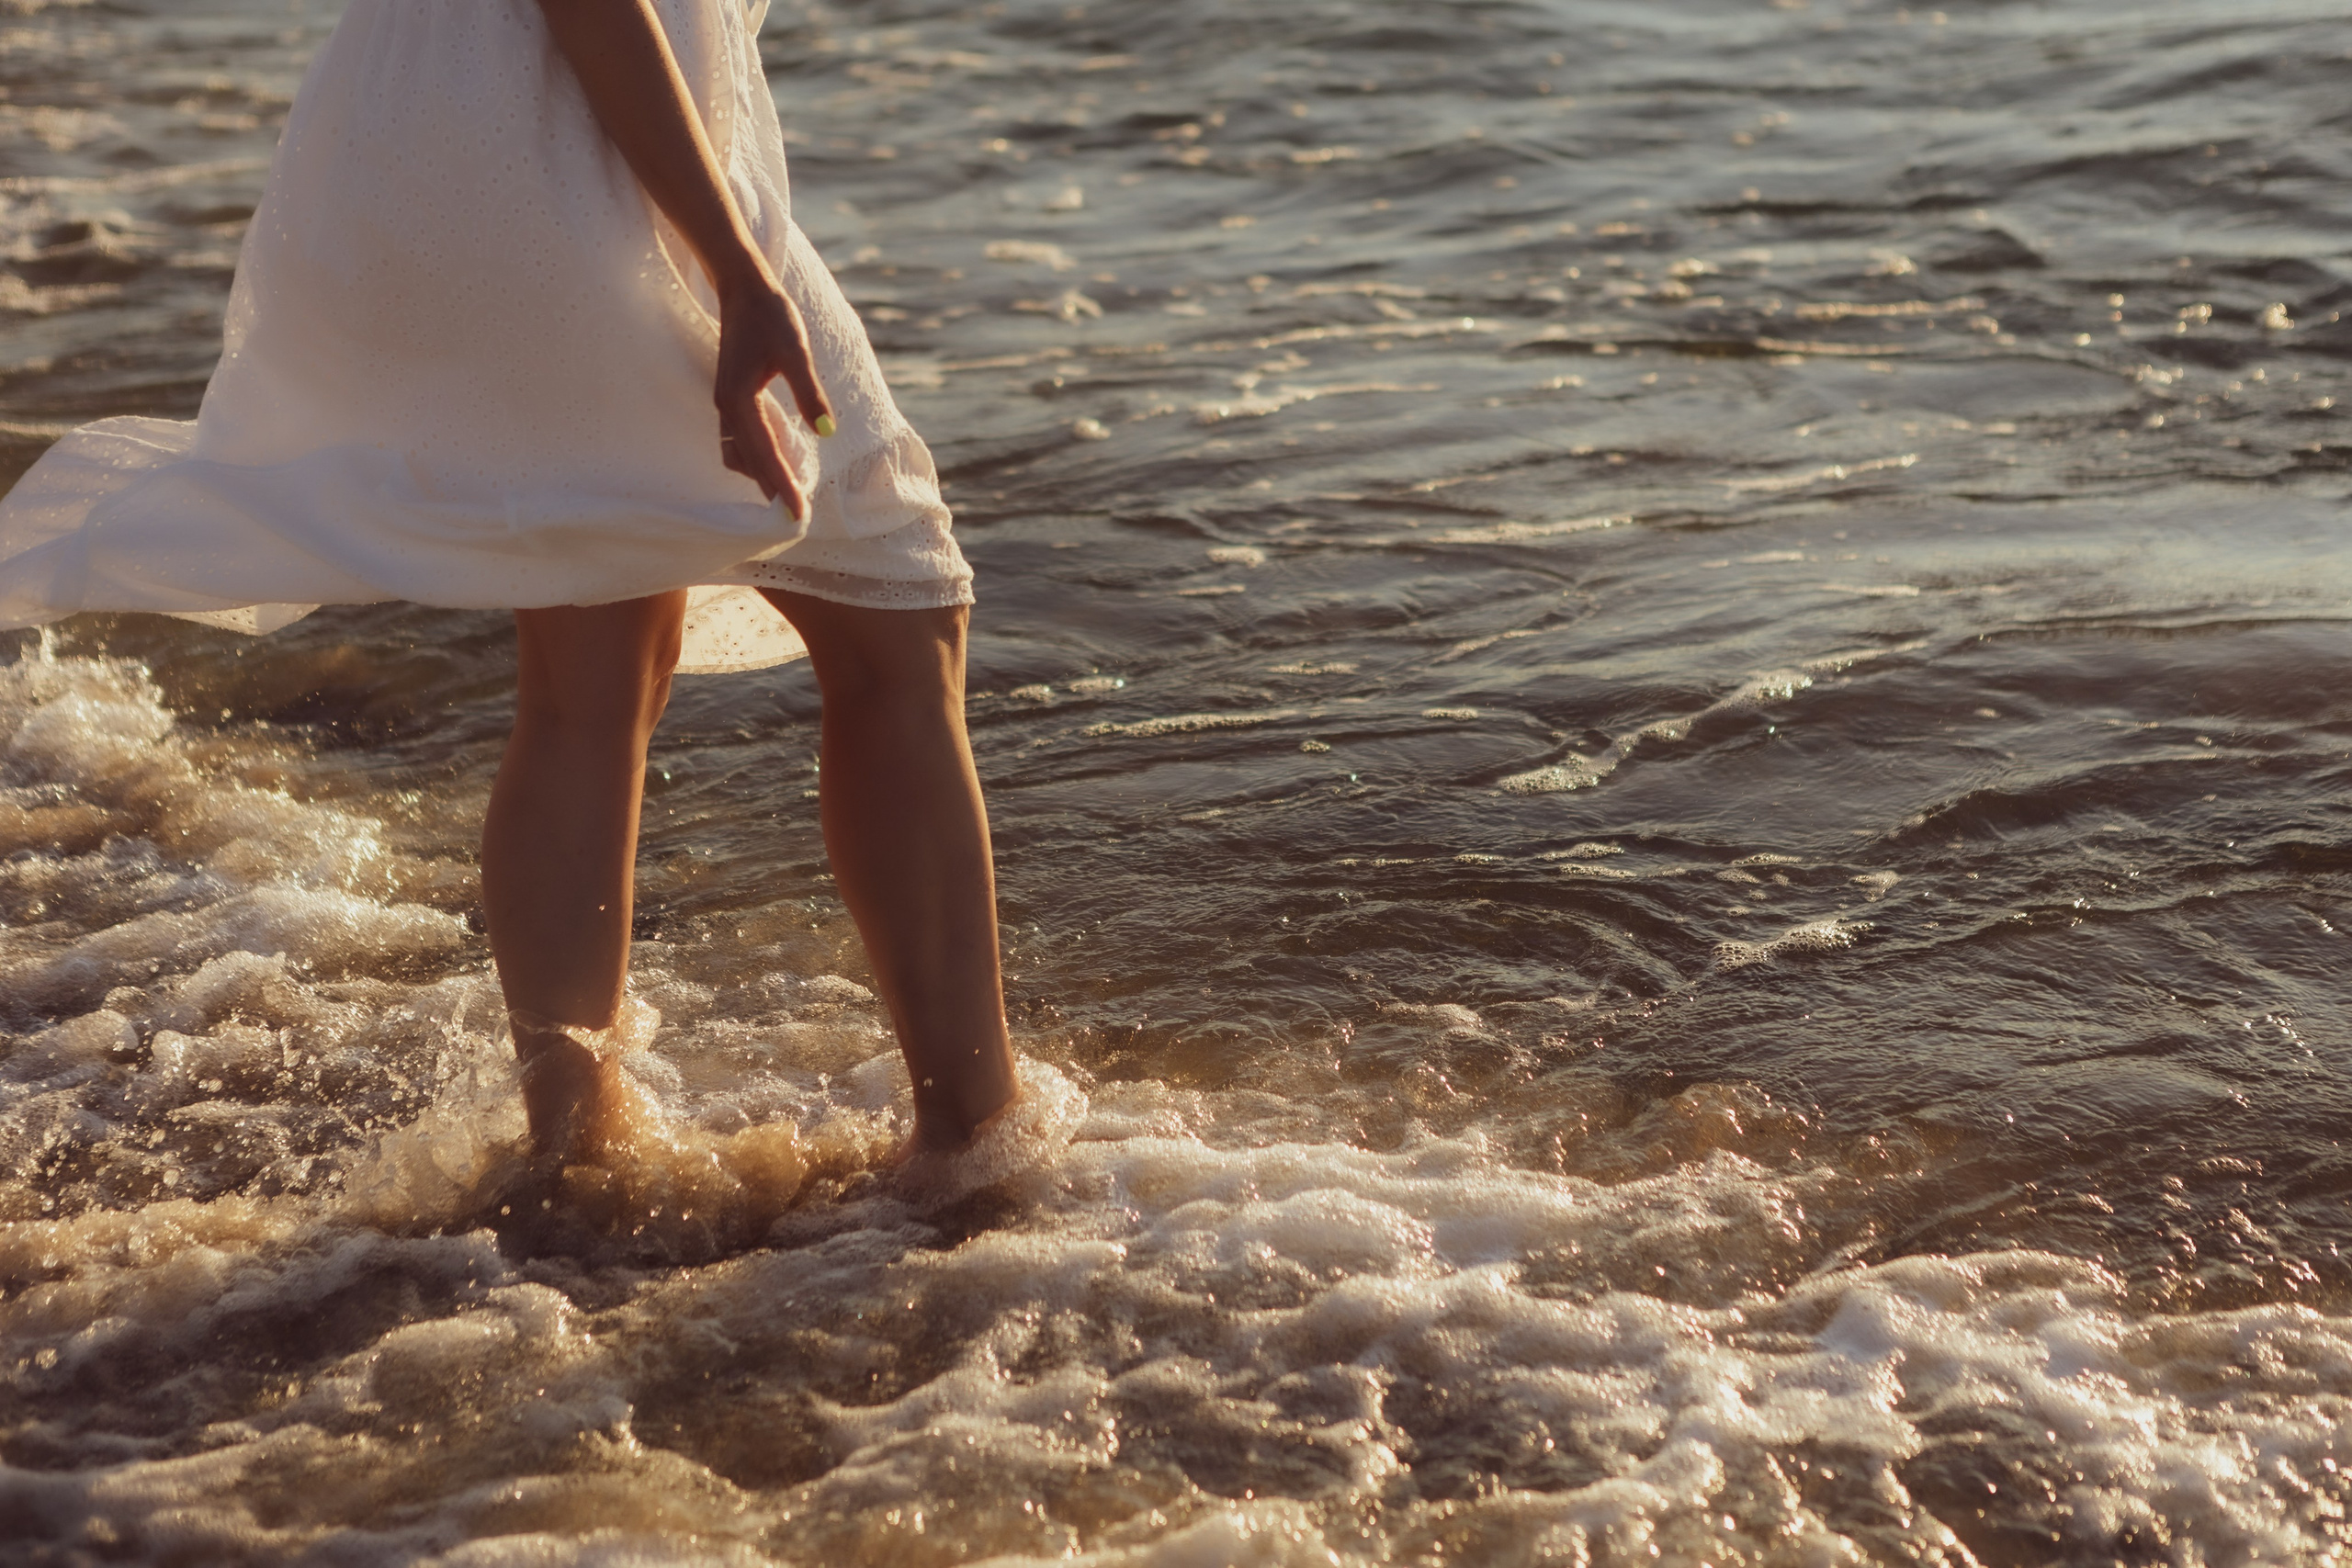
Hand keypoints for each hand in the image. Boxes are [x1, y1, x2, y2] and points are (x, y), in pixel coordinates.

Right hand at [713, 276, 834, 519]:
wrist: (742, 288)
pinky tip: (776, 458)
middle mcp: (727, 406)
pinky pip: (737, 438)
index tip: (797, 514)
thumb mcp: (796, 350)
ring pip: (737, 452)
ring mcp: (725, 402)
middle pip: (746, 461)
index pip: (764, 454)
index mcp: (739, 399)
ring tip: (786, 492)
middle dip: (770, 488)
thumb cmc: (771, 315)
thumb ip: (809, 392)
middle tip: (794, 515)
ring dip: (760, 474)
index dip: (781, 486)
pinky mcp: (730, 395)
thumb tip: (826, 431)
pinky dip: (754, 455)